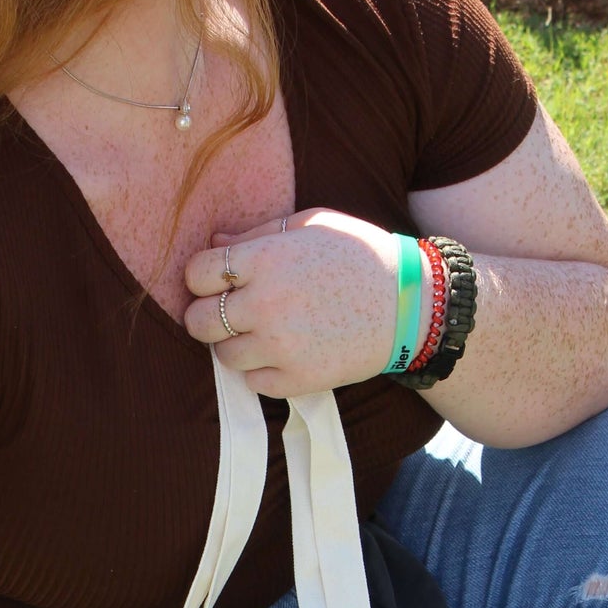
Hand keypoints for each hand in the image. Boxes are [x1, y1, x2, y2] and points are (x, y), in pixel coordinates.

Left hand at [184, 208, 409, 395]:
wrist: (410, 304)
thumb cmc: (360, 255)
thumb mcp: (311, 225)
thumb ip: (257, 234)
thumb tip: (213, 243)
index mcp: (266, 258)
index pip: (196, 274)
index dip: (200, 278)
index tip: (214, 281)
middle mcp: (266, 303)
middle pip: (198, 321)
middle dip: (205, 316)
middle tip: (226, 313)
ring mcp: (280, 346)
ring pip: (223, 355)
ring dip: (234, 345)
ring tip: (261, 332)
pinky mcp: (296, 379)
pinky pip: (253, 382)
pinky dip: (261, 370)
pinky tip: (282, 352)